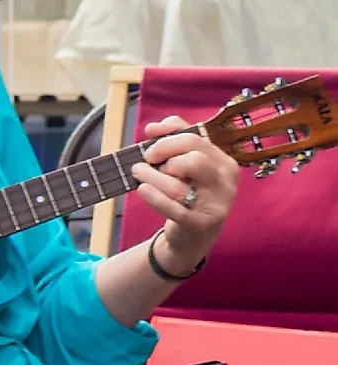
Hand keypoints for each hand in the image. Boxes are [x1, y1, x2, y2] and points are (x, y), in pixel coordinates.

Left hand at [130, 115, 237, 271]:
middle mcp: (226, 183)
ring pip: (178, 185)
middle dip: (163, 155)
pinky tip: (142, 190)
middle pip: (194, 158)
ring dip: (150, 177)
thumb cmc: (189, 193)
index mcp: (224, 163)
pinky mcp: (202, 224)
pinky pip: (175, 209)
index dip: (166, 139)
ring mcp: (217, 204)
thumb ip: (175, 139)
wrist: (194, 236)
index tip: (148, 146)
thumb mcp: (188, 165)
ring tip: (138, 175)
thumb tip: (153, 128)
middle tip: (147, 161)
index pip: (195, 139)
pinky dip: (155, 198)